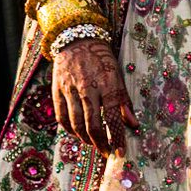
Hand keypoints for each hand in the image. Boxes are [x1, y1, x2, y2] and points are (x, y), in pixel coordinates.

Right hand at [51, 39, 135, 154]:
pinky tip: (76, 133)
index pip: (112, 117)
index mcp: (106, 83)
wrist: (76, 38)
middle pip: (92, 124)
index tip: (120, 152)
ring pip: (76, 123)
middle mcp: (88, 87)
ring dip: (85, 139)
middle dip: (100, 143)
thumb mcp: (117, 74)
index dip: (117, 138)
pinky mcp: (57, 89)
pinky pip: (61, 116)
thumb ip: (124, 100)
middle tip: (105, 152)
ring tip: (93, 144)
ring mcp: (70, 89)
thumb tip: (133, 124)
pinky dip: (69, 129)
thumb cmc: (101, 58)